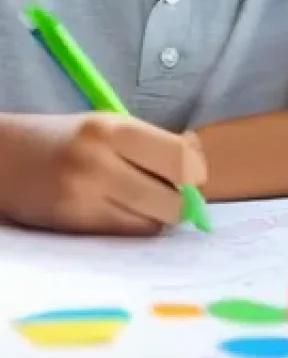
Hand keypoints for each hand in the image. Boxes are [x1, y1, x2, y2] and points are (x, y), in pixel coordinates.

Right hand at [0, 112, 206, 234]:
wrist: (6, 159)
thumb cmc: (69, 140)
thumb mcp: (111, 125)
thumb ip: (155, 141)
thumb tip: (198, 158)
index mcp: (113, 129)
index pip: (180, 158)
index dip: (196, 172)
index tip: (194, 176)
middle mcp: (99, 161)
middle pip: (172, 196)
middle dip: (183, 199)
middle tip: (179, 195)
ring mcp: (84, 196)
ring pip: (153, 220)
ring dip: (163, 216)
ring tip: (152, 203)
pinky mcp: (74, 223)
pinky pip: (128, 232)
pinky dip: (139, 226)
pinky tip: (131, 213)